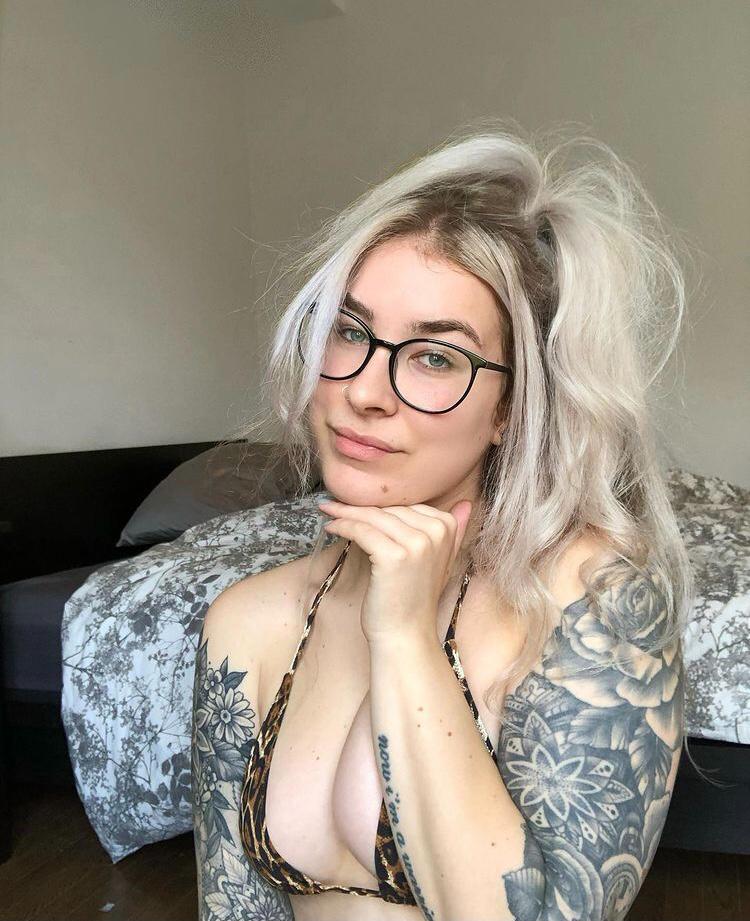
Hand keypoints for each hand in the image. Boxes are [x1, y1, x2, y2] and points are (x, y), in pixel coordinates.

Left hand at [316, 498, 473, 644]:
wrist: (406, 634)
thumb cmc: (414, 599)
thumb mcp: (440, 561)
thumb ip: (454, 531)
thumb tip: (465, 503)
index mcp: (447, 528)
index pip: (407, 506)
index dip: (380, 505)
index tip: (358, 504)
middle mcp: (436, 532)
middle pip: (389, 510)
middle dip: (359, 508)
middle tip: (335, 506)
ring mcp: (416, 544)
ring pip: (373, 518)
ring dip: (346, 513)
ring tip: (329, 512)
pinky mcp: (394, 556)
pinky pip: (362, 531)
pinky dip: (343, 526)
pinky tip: (332, 527)